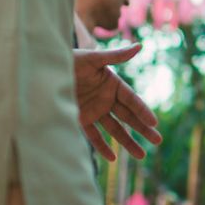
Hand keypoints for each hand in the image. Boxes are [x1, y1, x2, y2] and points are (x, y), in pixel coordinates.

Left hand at [73, 43, 161, 161]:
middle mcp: (106, 98)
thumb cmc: (71, 60)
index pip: (132, 100)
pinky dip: (102, 146)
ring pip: (115, 129)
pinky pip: (94, 136)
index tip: (154, 123)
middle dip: (143, 129)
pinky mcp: (81, 119)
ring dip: (128, 142)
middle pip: (128, 117)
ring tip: (142, 156)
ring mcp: (95, 110)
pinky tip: (113, 158)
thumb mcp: (93, 58)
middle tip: (158, 141)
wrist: (46, 70)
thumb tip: (140, 46)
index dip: (143, 111)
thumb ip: (116, 56)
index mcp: (112, 83)